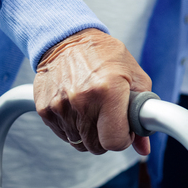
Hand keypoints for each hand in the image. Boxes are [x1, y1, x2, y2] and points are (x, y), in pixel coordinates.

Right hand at [33, 28, 152, 154]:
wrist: (68, 39)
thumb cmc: (106, 56)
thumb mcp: (135, 77)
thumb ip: (143, 113)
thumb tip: (143, 147)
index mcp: (108, 91)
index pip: (114, 141)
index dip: (123, 139)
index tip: (125, 130)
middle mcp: (81, 100)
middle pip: (96, 146)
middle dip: (107, 137)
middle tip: (110, 119)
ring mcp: (60, 106)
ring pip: (79, 142)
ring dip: (89, 133)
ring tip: (94, 109)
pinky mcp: (44, 109)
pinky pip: (62, 134)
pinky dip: (72, 127)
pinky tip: (78, 108)